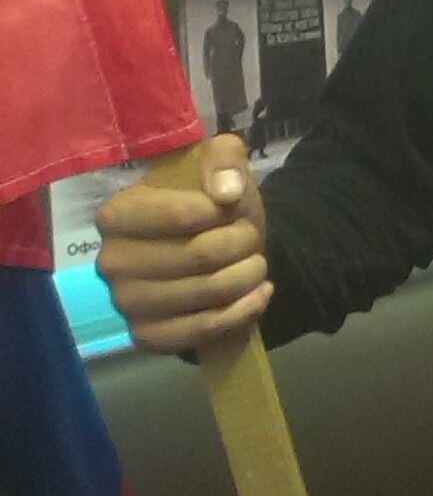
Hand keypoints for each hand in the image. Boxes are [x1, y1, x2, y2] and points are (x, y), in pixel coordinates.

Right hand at [95, 135, 269, 351]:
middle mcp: (112, 262)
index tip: (235, 207)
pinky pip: (206, 329)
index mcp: (116, 215)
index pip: (182, 214)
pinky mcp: (148, 337)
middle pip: (202, 254)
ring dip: (249, 274)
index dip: (223, 211)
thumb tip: (226, 190)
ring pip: (211, 290)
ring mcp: (127, 303)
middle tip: (251, 238)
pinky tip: (258, 294)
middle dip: (243, 242)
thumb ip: (223, 158)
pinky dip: (244, 310)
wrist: (213, 257)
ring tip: (255, 263)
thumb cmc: (208, 209)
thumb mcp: (218, 168)